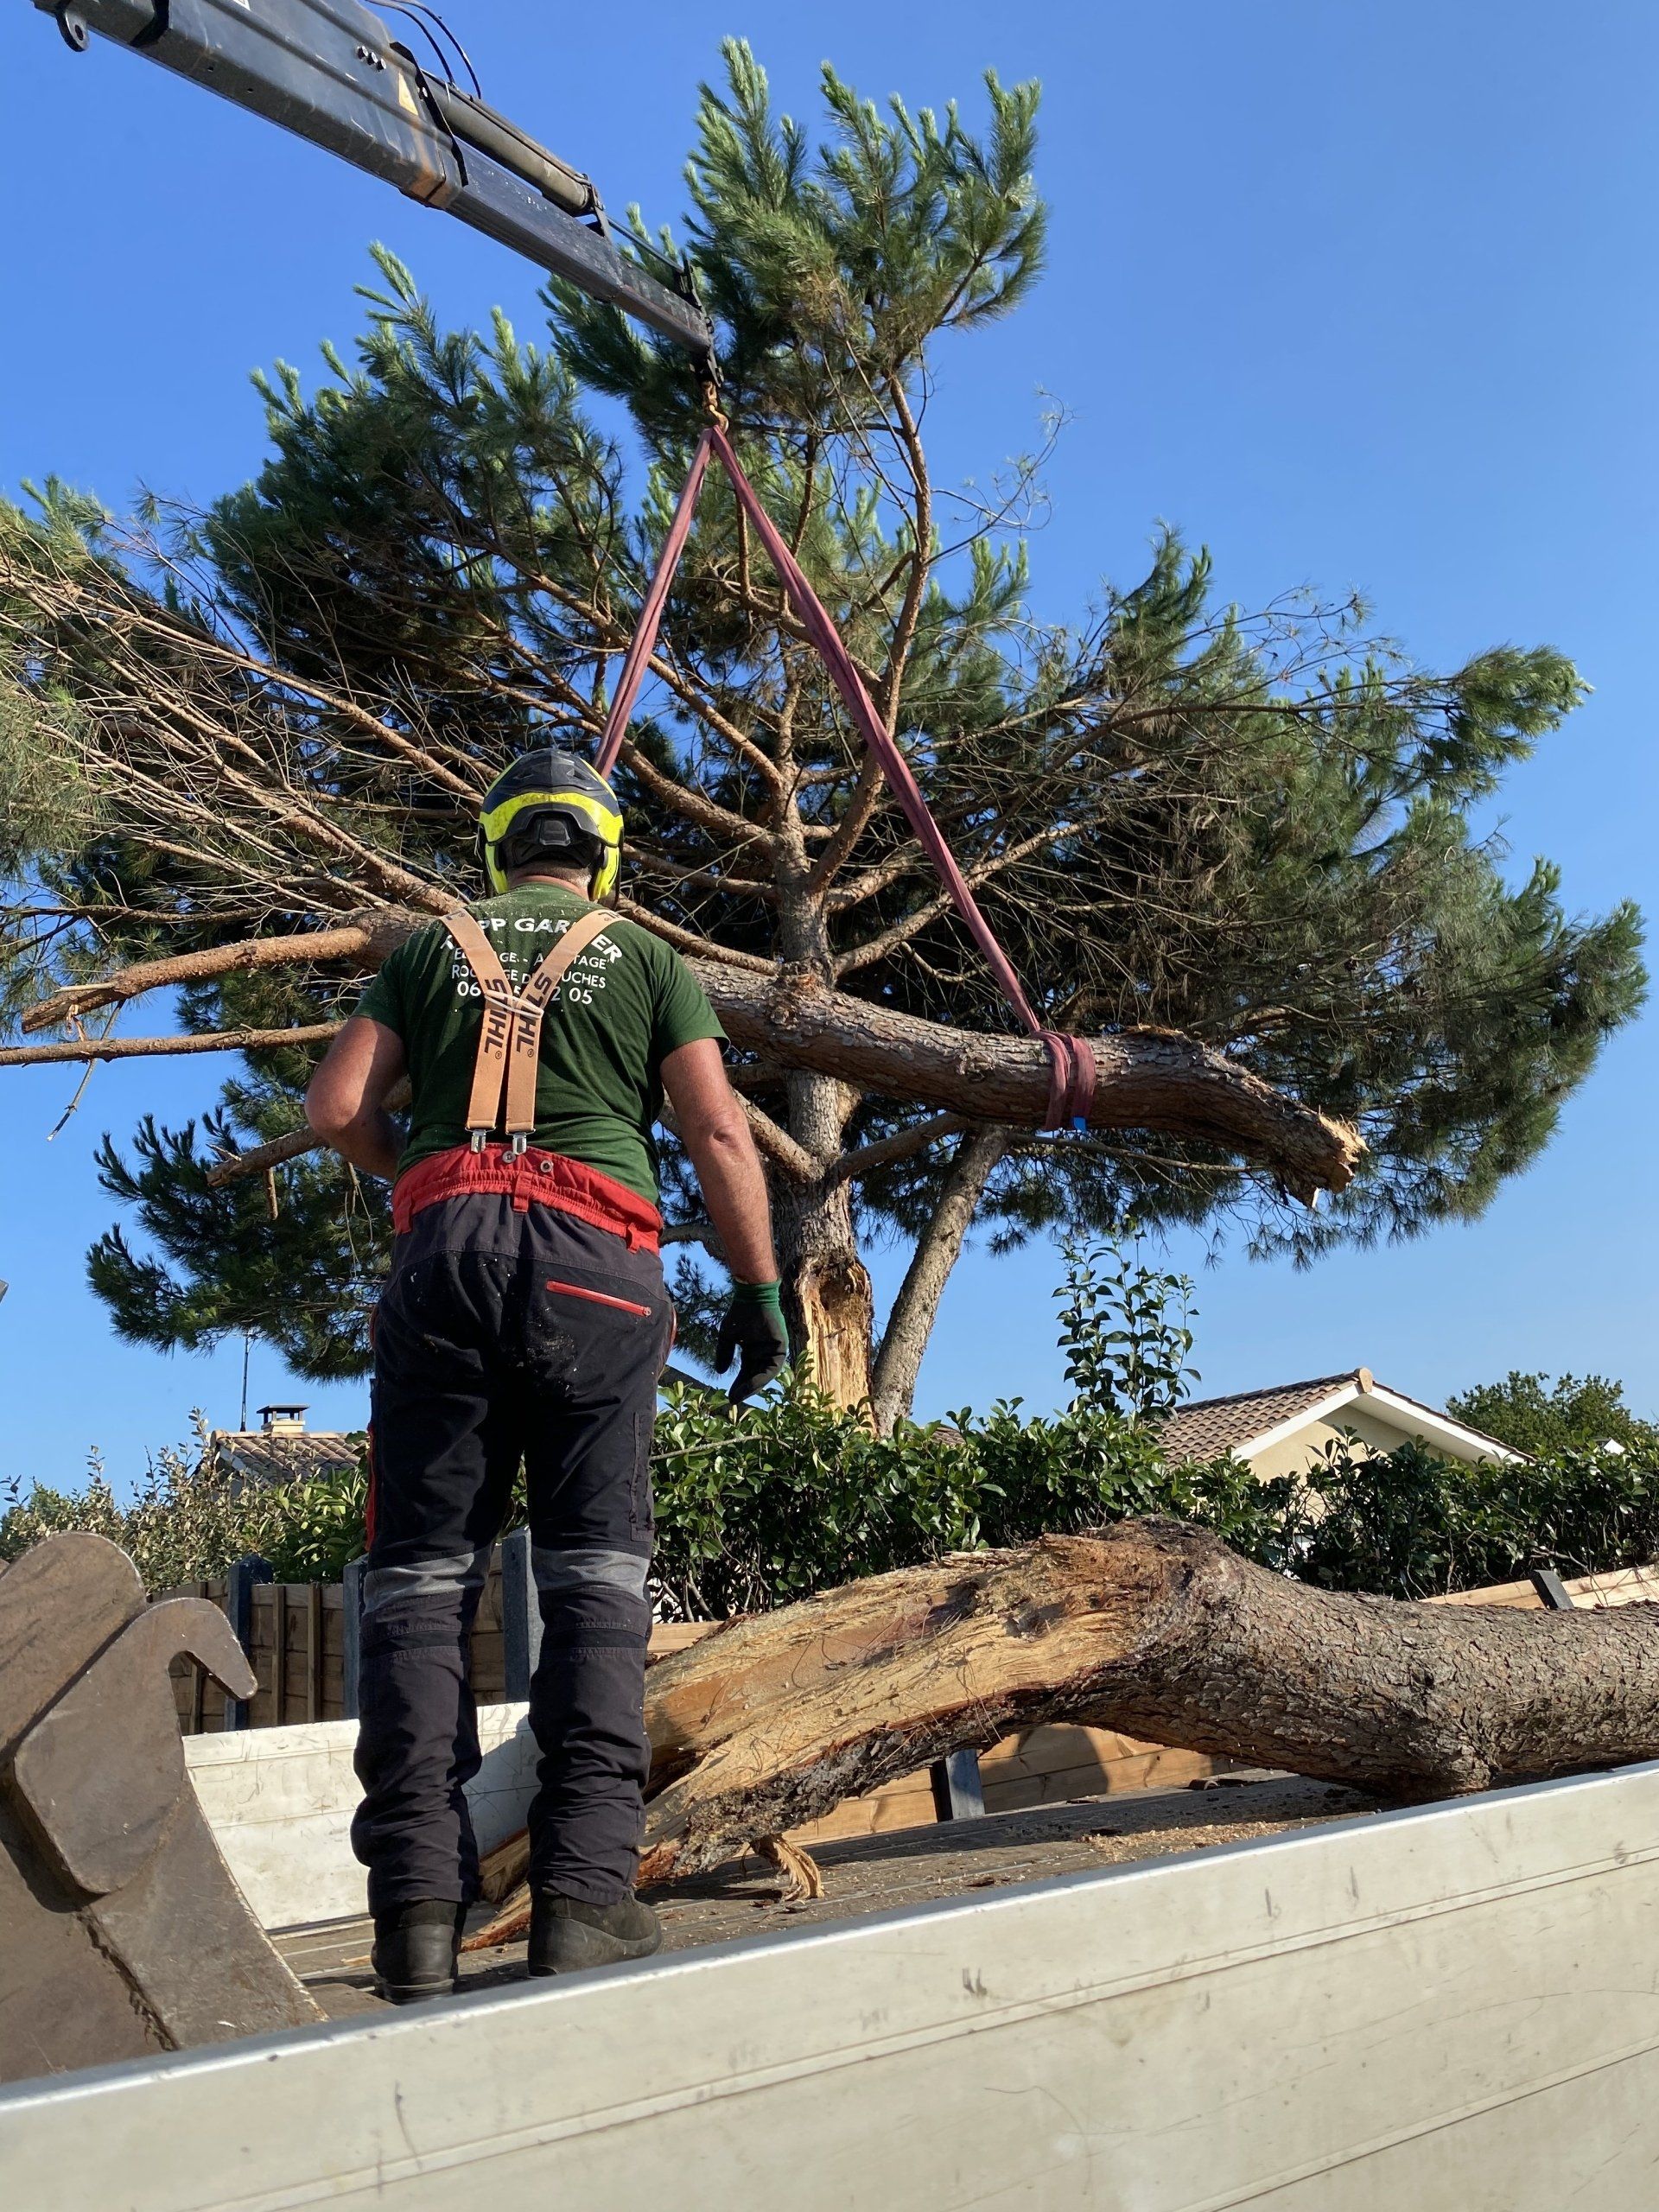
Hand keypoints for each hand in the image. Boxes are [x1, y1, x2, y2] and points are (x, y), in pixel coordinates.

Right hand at [715, 1281, 789, 1403]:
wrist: (751, 1297)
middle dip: (745, 1389)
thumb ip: (725, 1354)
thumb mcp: (728, 1337)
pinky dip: (761, 1378)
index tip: (730, 1396)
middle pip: (756, 1376)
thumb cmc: (740, 1313)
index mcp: (754, 1350)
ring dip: (752, 1387)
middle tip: (733, 1400)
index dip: (739, 1384)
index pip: (747, 1372)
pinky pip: (772, 1368)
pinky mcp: (781, 1347)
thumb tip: (720, 1372)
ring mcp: (774, 1350)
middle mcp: (765, 1352)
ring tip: (739, 1395)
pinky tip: (749, 1385)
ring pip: (764, 1375)